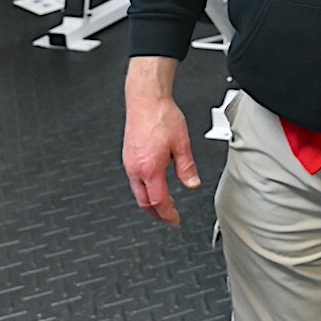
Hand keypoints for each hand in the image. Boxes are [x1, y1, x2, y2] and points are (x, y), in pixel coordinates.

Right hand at [123, 58, 200, 226]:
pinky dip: (144, 189)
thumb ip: (187, 167)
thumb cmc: (161, 116)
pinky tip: (154, 184)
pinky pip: (134, 180)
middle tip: (169, 216)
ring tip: (164, 203)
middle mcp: (136, 168)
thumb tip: (192, 184)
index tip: (175, 220)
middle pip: (144, 201)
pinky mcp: (128, 156)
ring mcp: (129, 163)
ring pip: (137, 192)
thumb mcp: (182, 143)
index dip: (167, 214)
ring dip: (150, 201)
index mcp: (150, 168)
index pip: (158, 201)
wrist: (145, 100)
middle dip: (157, 213)